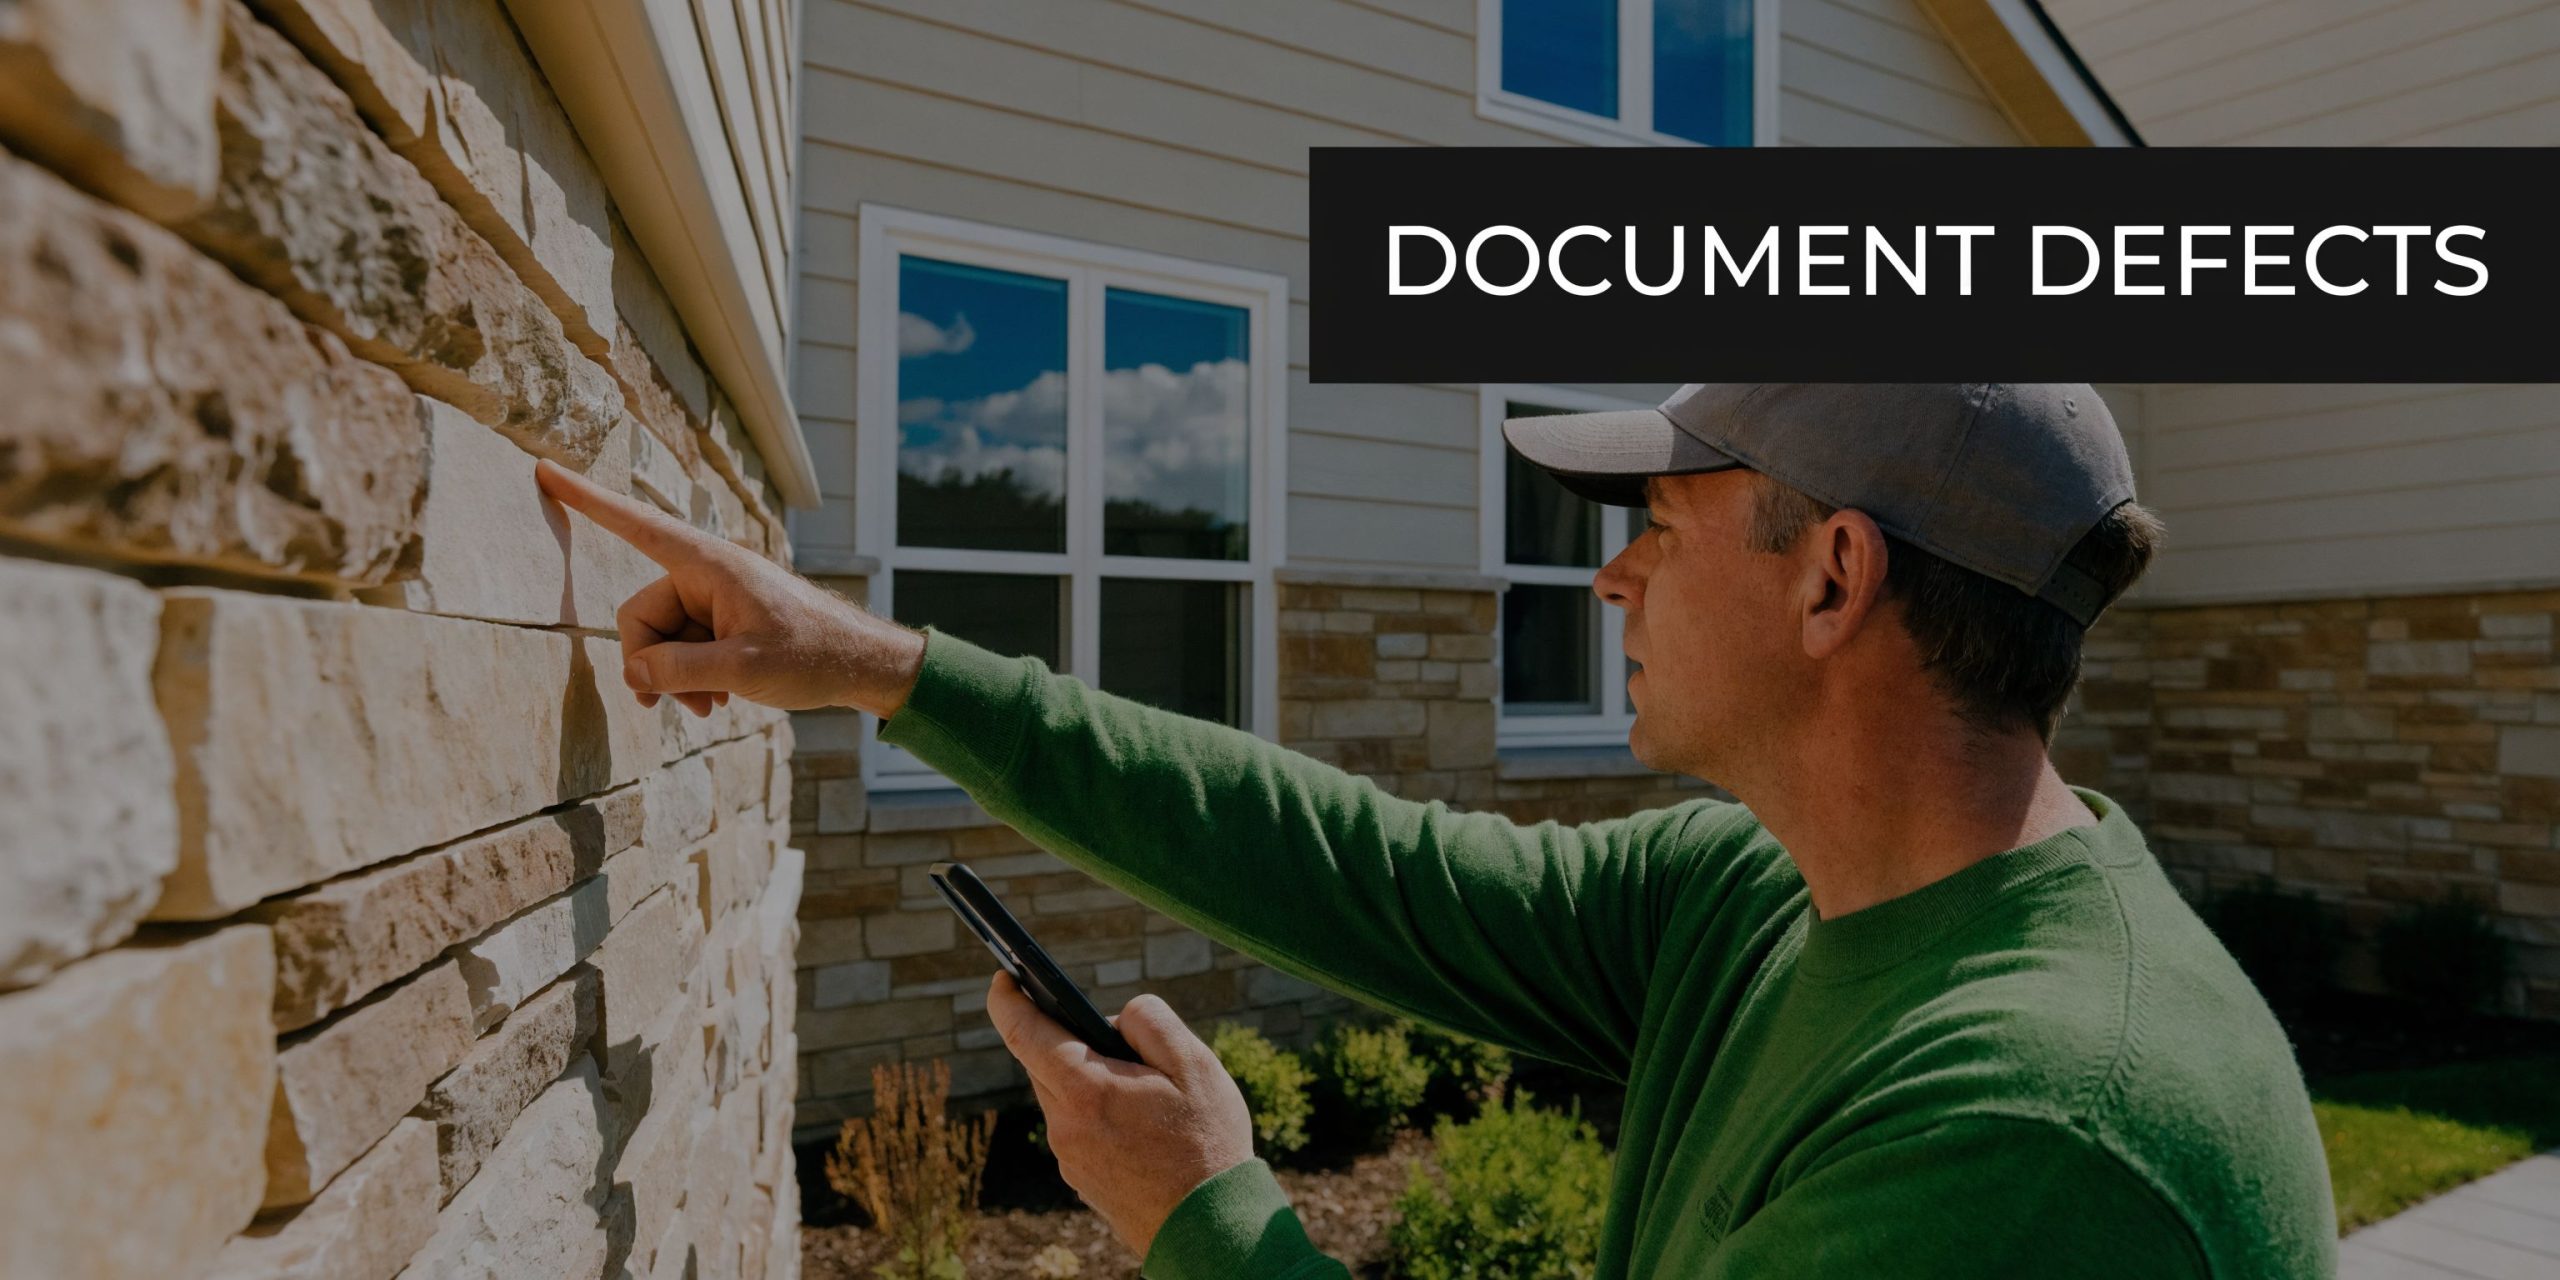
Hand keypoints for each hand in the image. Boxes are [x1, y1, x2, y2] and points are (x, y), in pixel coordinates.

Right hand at [533, 460, 926, 716]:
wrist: (863, 665)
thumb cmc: (813, 654)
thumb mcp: (741, 668)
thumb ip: (677, 669)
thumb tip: (633, 672)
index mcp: (708, 564)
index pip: (636, 525)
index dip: (587, 502)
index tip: (545, 472)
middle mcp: (706, 574)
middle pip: (642, 617)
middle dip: (654, 666)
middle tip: (683, 705)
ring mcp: (714, 600)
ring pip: (662, 641)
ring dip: (677, 679)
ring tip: (711, 706)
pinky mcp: (723, 623)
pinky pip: (684, 649)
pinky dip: (694, 677)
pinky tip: (720, 700)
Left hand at [988, 973, 1256, 1258]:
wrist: (1210, 1228)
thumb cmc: (1207, 1142)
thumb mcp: (1194, 1064)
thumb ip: (1149, 1021)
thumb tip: (1114, 1019)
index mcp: (1085, 1091)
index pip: (1023, 1032)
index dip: (1008, 999)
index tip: (1004, 976)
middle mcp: (1064, 1126)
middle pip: (1047, 1063)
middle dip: (1073, 1041)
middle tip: (1125, 1043)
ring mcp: (1069, 1158)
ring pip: (1066, 1097)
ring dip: (1093, 1081)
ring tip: (1149, 1094)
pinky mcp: (1081, 1180)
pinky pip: (1079, 1129)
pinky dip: (1101, 1115)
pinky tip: (1145, 1128)